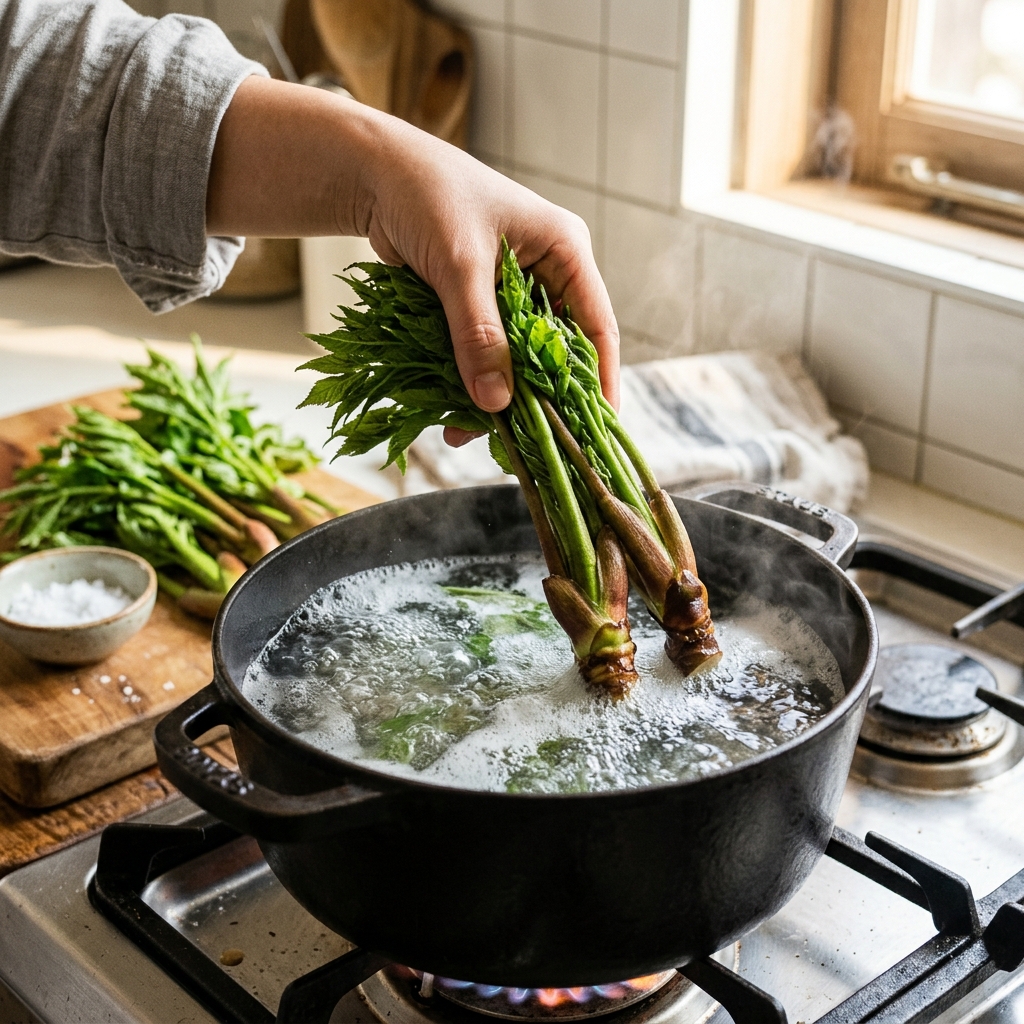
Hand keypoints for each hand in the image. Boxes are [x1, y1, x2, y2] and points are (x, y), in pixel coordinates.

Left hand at [206, 78, 618, 444]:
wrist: (371, 174)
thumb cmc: (427, 196)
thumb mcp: (459, 266)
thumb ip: (478, 334)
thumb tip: (496, 404)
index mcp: (563, 251)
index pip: (596, 324)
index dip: (599, 377)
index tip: (599, 423)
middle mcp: (544, 273)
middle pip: (555, 349)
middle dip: (539, 395)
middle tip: (530, 443)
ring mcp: (509, 292)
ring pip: (516, 358)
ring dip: (498, 395)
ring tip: (475, 434)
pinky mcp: (477, 306)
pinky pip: (483, 354)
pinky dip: (470, 382)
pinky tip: (452, 416)